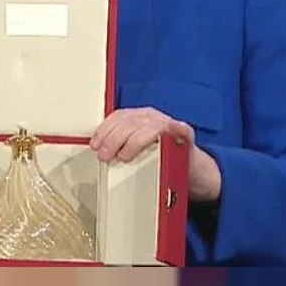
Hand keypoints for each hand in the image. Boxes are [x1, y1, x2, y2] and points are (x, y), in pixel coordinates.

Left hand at [90, 107, 220, 201]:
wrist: (190, 168)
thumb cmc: (160, 158)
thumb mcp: (137, 149)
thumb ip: (121, 145)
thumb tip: (99, 150)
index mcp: (140, 118)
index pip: (119, 117)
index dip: (105, 130)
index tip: (95, 144)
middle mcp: (154, 118)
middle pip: (131, 122)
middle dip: (113, 139)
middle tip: (105, 156)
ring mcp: (170, 125)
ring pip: (150, 127)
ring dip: (134, 142)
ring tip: (125, 156)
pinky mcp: (186, 136)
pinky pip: (183, 130)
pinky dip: (178, 129)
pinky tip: (175, 129)